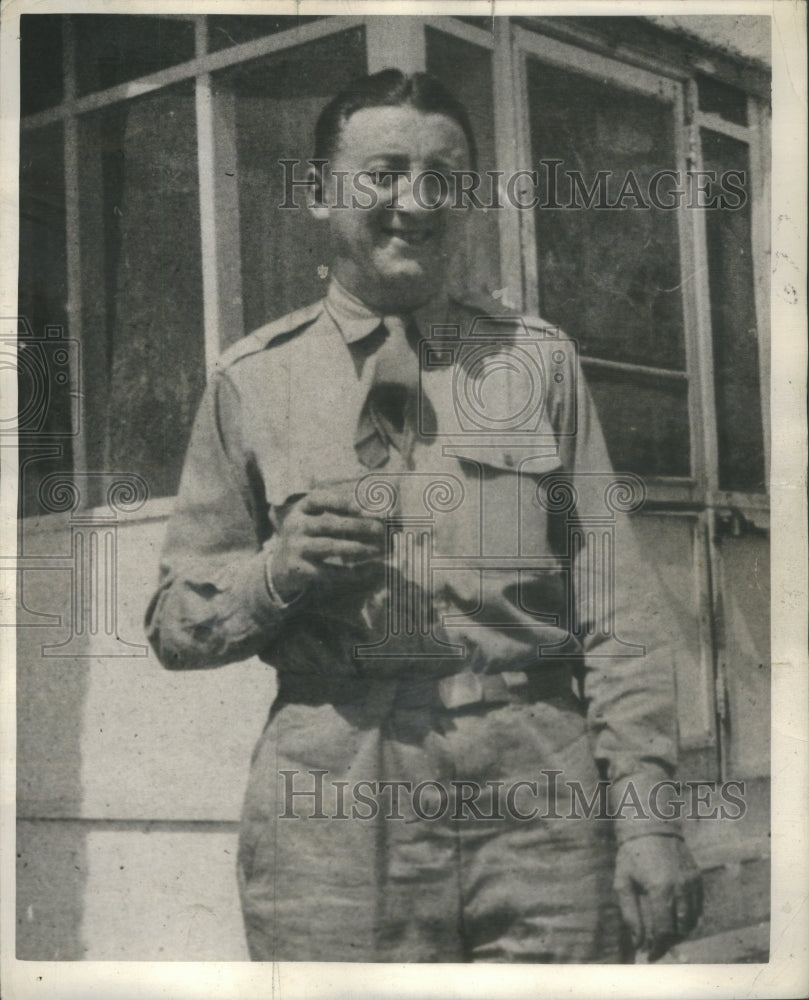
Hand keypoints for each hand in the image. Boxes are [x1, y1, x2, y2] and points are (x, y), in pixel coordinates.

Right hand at [268, 485, 385, 602]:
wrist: (280, 566)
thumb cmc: (307, 536)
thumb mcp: (312, 519)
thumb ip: (336, 512)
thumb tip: (373, 509)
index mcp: (300, 509)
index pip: (319, 499)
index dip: (340, 501)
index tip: (363, 506)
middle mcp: (295, 526)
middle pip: (328, 523)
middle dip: (356, 525)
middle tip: (379, 528)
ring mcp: (296, 548)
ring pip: (328, 546)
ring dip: (355, 547)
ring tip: (376, 549)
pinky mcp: (299, 569)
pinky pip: (328, 571)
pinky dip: (349, 572)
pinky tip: (367, 570)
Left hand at [614, 835, 702, 960]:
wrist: (650, 827)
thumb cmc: (632, 855)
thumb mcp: (623, 882)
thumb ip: (630, 914)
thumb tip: (638, 941)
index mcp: (660, 889)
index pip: (664, 930)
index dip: (657, 946)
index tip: (649, 954)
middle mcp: (680, 887)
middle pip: (680, 929)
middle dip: (668, 942)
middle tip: (656, 946)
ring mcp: (691, 883)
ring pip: (692, 920)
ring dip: (680, 932)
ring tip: (665, 933)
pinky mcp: (697, 878)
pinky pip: (698, 907)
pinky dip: (689, 918)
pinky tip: (676, 918)